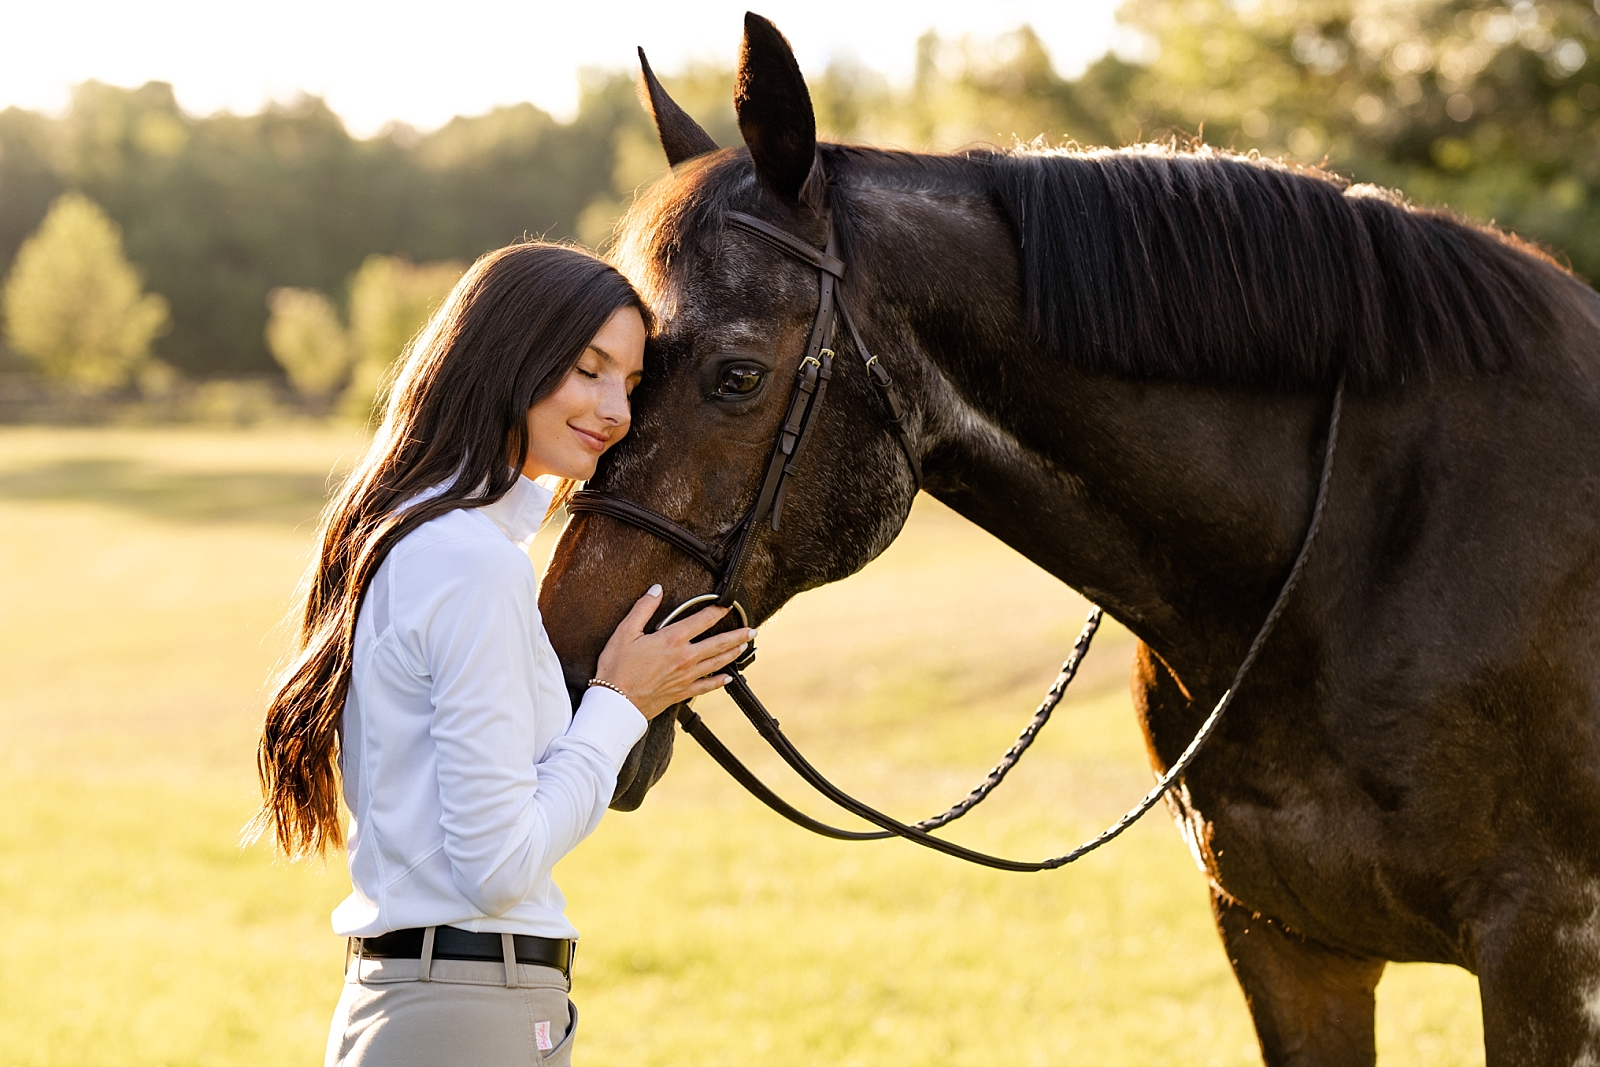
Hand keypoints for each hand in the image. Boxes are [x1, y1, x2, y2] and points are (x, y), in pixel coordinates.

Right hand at [593, 585, 754, 718]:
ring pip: (717, 663)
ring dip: (733, 654)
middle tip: (752, 631)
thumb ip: (643, 609)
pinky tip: (728, 678)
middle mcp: (684, 658)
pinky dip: (719, 682)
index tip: (727, 604)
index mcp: (672, 640)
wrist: (615, 703)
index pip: (702, 620)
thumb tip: (656, 590)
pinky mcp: (682, 693)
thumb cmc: (617, 668)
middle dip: (737, 635)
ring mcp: (686, 677)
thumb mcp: (625, 632)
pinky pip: (707, 686)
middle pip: (718, 644)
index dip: (717, 610)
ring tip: (744, 647)